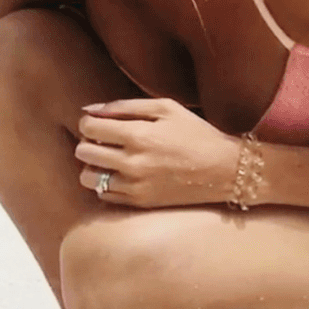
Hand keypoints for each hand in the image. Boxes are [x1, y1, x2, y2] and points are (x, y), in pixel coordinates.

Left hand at [74, 98, 242, 207]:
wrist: (225, 170)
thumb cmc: (196, 134)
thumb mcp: (166, 108)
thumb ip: (124, 106)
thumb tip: (89, 110)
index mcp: (138, 136)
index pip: (89, 128)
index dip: (89, 122)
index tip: (99, 123)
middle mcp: (133, 163)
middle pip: (83, 152)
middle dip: (88, 142)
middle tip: (103, 141)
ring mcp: (135, 186)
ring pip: (88, 178)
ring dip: (92, 166)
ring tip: (107, 160)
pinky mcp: (139, 202)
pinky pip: (103, 195)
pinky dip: (105, 184)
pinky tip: (120, 175)